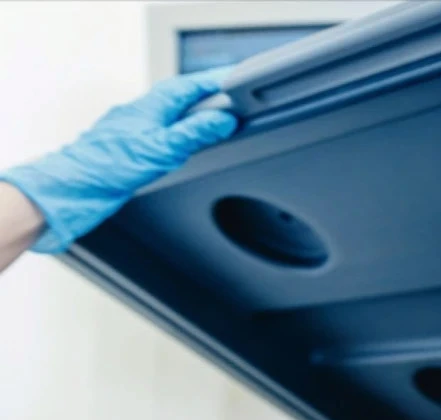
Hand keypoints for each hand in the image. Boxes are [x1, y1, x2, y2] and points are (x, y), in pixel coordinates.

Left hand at [0, 69, 236, 253]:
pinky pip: (162, 133)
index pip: (190, 86)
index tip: (237, 79)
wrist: (72, 189)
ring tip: (215, 121)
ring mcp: (135, 131)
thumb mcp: (161, 148)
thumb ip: (195, 133)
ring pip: (171, 116)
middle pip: (181, 98)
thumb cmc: (106, 166)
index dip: (215, 82)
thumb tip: (223, 120)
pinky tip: (182, 146)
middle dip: (207, 96)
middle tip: (231, 99)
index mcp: (150, 106)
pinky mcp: (130, 148)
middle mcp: (142, 114)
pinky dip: (179, 135)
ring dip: (194, 116)